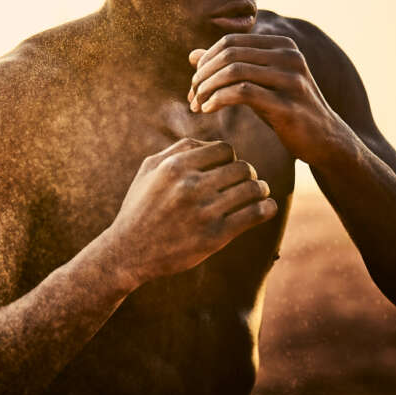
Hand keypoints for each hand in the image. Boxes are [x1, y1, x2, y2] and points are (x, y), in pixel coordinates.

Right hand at [105, 138, 276, 286]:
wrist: (129, 252)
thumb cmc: (139, 207)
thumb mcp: (149, 170)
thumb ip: (178, 150)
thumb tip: (209, 142)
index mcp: (175, 166)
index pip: (224, 150)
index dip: (231, 157)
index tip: (229, 168)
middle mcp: (191, 186)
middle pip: (241, 168)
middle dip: (248, 174)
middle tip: (246, 182)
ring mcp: (204, 212)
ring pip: (252, 189)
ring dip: (260, 189)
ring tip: (260, 193)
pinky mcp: (215, 236)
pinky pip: (254, 214)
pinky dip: (266, 208)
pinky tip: (266, 207)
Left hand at [187, 34, 345, 164]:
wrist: (325, 140)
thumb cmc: (286, 110)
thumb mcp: (257, 84)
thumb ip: (228, 67)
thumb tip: (192, 54)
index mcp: (282, 45)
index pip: (229, 42)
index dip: (205, 61)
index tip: (194, 83)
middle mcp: (289, 56)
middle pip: (228, 54)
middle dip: (202, 75)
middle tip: (191, 97)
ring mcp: (291, 79)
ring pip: (233, 71)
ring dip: (207, 88)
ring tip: (197, 105)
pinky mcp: (288, 104)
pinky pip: (242, 93)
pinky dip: (218, 99)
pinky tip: (208, 109)